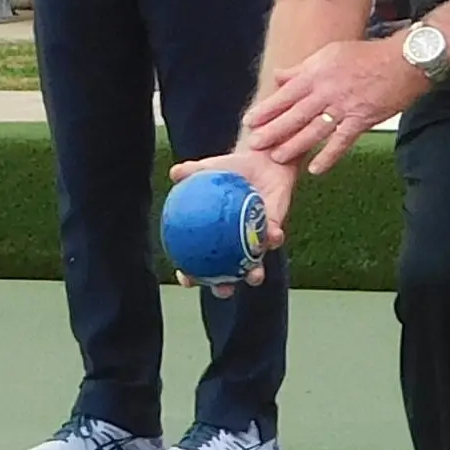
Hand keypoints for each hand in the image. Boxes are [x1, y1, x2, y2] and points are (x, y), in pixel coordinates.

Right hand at [164, 149, 295, 293]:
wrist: (261, 159)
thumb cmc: (231, 169)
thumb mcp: (210, 169)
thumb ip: (192, 172)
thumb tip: (175, 172)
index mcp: (213, 236)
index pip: (197, 262)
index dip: (190, 274)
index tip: (186, 279)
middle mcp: (233, 243)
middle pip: (226, 274)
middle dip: (224, 287)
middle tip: (223, 289)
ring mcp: (254, 239)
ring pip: (254, 263)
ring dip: (254, 272)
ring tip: (253, 274)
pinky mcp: (274, 228)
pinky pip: (273, 237)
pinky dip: (273, 238)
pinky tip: (273, 234)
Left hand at [242, 36, 428, 173]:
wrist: (402, 61)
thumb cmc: (367, 55)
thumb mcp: (329, 54)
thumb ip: (302, 68)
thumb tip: (279, 76)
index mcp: (317, 73)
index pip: (285, 94)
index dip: (266, 109)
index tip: (249, 120)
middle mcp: (327, 91)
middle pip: (294, 114)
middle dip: (272, 130)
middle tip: (254, 144)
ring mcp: (344, 107)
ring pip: (314, 130)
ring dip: (294, 145)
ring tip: (277, 157)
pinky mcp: (362, 119)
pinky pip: (342, 141)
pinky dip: (329, 156)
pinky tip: (316, 169)